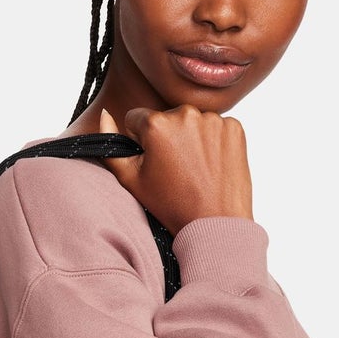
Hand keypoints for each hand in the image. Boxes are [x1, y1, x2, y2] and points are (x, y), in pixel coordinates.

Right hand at [97, 104, 252, 235]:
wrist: (216, 223)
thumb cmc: (172, 206)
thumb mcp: (131, 180)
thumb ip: (109, 145)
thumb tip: (104, 115)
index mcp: (156, 124)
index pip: (137, 118)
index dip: (141, 142)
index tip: (154, 162)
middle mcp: (186, 113)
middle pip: (166, 118)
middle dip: (167, 138)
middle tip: (176, 170)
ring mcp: (213, 119)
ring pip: (192, 122)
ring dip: (191, 138)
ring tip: (195, 169)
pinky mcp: (234, 127)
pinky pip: (216, 127)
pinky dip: (214, 141)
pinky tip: (212, 164)